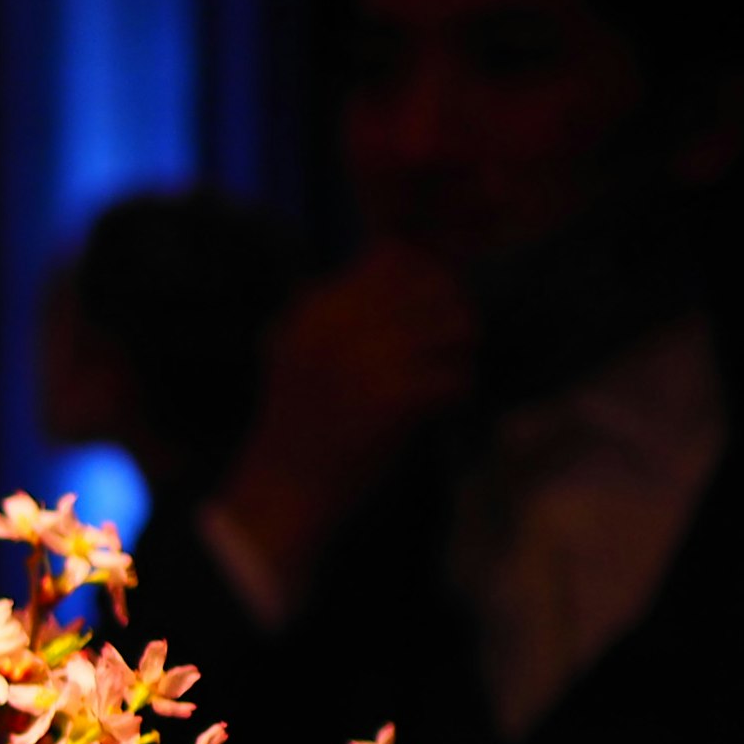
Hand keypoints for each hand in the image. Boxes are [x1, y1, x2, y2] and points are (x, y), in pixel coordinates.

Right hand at [201, 244, 473, 611]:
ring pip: (453, 327)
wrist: (283, 491)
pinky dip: (458, 392)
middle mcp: (339, 326)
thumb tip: (398, 253)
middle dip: (453, 311)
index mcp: (316, 309)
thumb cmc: (298, 424)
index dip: (426, 274)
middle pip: (432, 286)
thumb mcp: (296, 349)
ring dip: (461, 351)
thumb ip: (332, 305)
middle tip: (453, 342)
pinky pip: (456, 377)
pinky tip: (440, 408)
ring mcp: (366, 360)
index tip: (428, 305)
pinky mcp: (392, 399)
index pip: (393, 256)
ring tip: (447, 373)